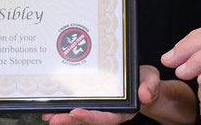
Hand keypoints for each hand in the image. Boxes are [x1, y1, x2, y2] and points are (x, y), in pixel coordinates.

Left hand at [44, 65, 192, 124]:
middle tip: (54, 119)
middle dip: (70, 120)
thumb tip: (144, 95)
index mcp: (124, 110)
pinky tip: (52, 109)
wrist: (142, 81)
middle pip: (88, 119)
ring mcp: (101, 108)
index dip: (91, 117)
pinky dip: (65, 109)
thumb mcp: (151, 80)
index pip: (107, 118)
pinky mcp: (94, 102)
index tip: (76, 112)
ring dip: (64, 116)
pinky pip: (78, 107)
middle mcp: (110, 112)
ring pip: (80, 116)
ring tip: (48, 116)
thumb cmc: (145, 81)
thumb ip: (149, 87)